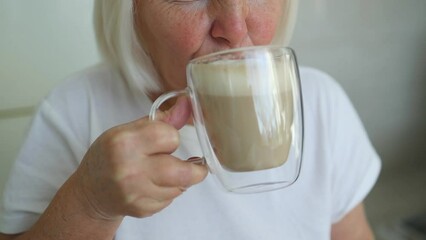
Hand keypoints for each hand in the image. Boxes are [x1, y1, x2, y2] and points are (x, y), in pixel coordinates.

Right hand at [74, 97, 206, 219]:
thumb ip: (160, 121)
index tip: (169, 140)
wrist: (91, 191)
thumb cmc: (110, 156)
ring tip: (168, 173)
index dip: (172, 137)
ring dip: (181, 180)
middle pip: (181, 171)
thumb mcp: (127, 131)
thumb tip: (187, 105)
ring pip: (179, 187)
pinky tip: (156, 185)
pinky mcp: (141, 209)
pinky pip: (170, 200)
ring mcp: (135, 193)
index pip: (168, 136)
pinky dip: (170, 192)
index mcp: (124, 143)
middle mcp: (129, 169)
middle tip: (197, 166)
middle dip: (195, 169)